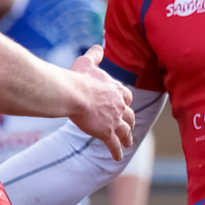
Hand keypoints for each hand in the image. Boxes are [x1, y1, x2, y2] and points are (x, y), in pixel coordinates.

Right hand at [68, 45, 134, 159]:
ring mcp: (114, 120)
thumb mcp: (87, 62)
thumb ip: (95, 55)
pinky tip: (118, 158)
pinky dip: (117, 152)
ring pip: (125, 131)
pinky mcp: (107, 133)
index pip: (127, 96)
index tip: (125, 104)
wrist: (73, 93)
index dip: (126, 101)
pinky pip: (114, 145)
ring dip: (127, 138)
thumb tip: (99, 46)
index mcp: (116, 89)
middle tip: (130, 126)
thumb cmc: (78, 77)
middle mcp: (119, 105)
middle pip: (129, 115)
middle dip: (130, 121)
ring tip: (128, 144)